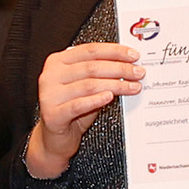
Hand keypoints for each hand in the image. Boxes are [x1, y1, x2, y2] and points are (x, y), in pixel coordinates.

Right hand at [21, 40, 142, 179]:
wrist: (55, 139)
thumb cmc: (72, 110)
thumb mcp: (85, 87)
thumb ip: (100, 74)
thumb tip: (129, 66)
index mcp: (58, 62)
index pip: (90, 50)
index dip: (114, 51)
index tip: (134, 56)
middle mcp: (51, 75)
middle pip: (92, 67)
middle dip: (120, 69)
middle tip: (138, 73)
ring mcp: (49, 95)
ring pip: (89, 85)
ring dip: (116, 85)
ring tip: (133, 87)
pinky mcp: (53, 114)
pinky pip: (78, 105)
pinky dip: (96, 100)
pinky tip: (110, 97)